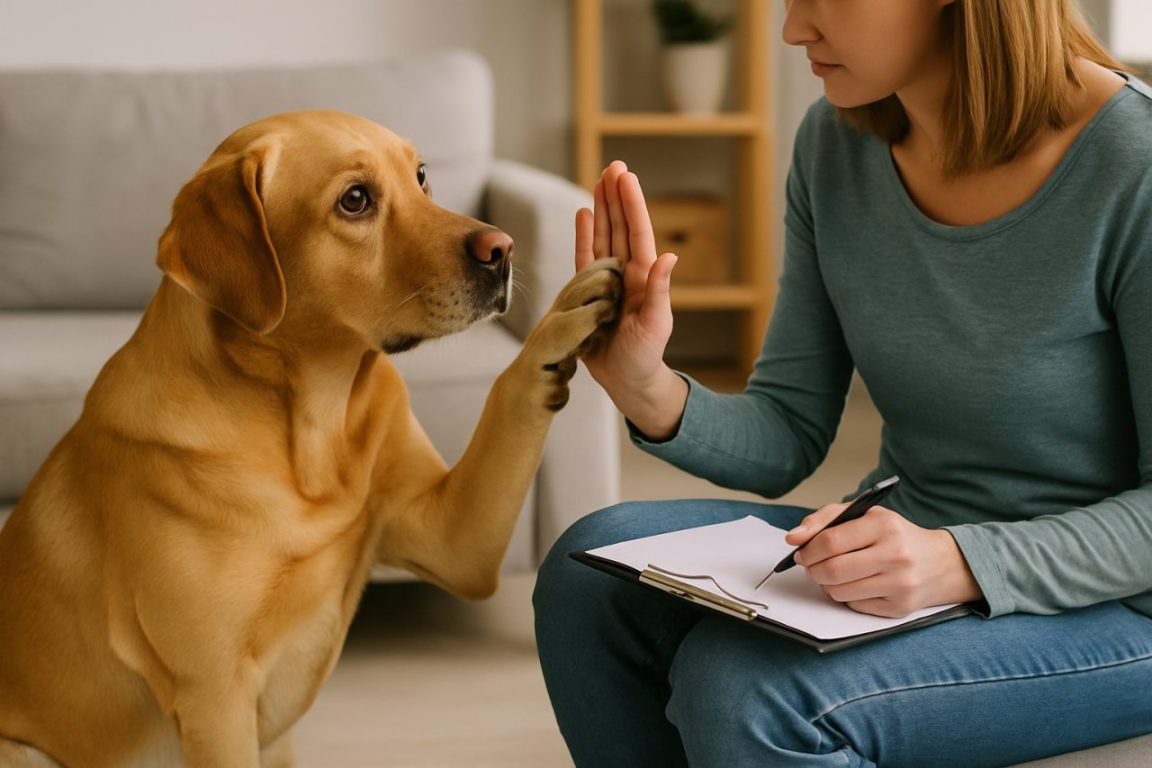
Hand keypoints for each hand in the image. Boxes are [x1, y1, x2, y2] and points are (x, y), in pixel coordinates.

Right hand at [574, 161, 686, 439]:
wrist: (628, 382)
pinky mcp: (589, 293)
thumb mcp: (656, 325)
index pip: (636, 232)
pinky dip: (584, 236)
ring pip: (603, 236)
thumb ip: (659, 292)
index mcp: (642, 277)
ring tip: (599, 181)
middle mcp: (625, 273)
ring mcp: (608, 281)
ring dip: (601, 209)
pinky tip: (582, 215)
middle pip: (619, 226)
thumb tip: (667, 258)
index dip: (630, 204)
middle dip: (616, 196)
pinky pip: (585, 258)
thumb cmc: (645, 357)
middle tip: (614, 165)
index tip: (624, 176)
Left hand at [786, 502, 982, 617]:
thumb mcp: (865, 515)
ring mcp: (899, 584)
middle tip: (810, 566)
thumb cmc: (894, 536)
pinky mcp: (899, 607)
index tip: (800, 552)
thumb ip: (825, 519)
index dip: (807, 549)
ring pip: (839, 591)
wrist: (940, 563)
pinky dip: (844, 596)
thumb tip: (793, 538)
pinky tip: (853, 585)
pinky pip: (854, 606)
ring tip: (830, 574)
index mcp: (884, 525)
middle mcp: (895, 554)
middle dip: (812, 569)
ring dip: (825, 584)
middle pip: (832, 570)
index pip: (830, 541)